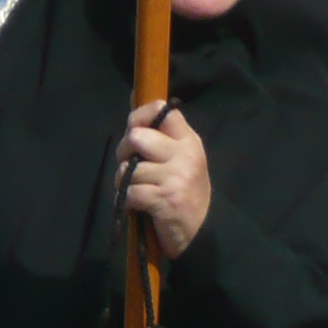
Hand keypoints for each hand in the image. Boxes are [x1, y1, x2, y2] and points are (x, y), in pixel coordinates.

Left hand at [120, 101, 210, 259]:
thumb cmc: (184, 193)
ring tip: (139, 190)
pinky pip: (128, 192)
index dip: (140, 116)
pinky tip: (138, 206)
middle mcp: (185, 154)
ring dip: (124, 183)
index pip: (163, 111)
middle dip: (125, 153)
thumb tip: (133, 95)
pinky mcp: (164, 199)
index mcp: (189, 141)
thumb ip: (159, 134)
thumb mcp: (179, 159)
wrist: (202, 232)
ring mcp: (176, 177)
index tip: (136, 133)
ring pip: (127, 168)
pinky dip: (126, 202)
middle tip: (134, 167)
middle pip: (137, 137)